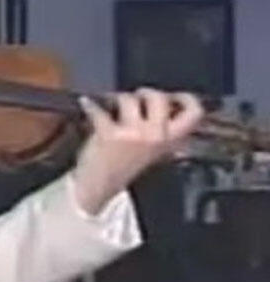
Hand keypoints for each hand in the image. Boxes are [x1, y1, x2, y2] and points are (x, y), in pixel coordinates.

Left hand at [72, 88, 203, 213]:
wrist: (99, 187)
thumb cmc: (125, 166)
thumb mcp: (154, 150)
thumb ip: (163, 130)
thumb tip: (165, 100)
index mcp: (170, 141)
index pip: (194, 114)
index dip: (186, 98)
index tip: (173, 95)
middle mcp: (156, 136)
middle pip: (160, 98)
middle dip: (146, 93)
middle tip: (136, 98)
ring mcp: (133, 134)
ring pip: (129, 99)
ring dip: (117, 99)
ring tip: (112, 106)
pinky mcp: (109, 133)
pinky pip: (99, 109)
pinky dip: (90, 105)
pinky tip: (86, 103)